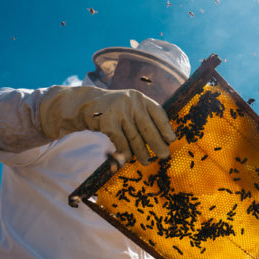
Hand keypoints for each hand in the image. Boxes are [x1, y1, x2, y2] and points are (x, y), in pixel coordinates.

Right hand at [40, 86, 176, 162]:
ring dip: (141, 152)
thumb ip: (144, 117)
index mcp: (140, 98)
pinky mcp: (108, 122)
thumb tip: (163, 140)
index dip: (166, 127)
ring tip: (146, 161)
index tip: (172, 140)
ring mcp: (119, 111)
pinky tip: (128, 158)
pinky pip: (121, 143)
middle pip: (148, 127)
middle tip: (164, 155)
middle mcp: (131, 102)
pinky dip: (125, 152)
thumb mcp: (130, 107)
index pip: (158, 112)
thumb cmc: (115, 110)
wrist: (86, 105)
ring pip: (135, 138)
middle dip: (157, 144)